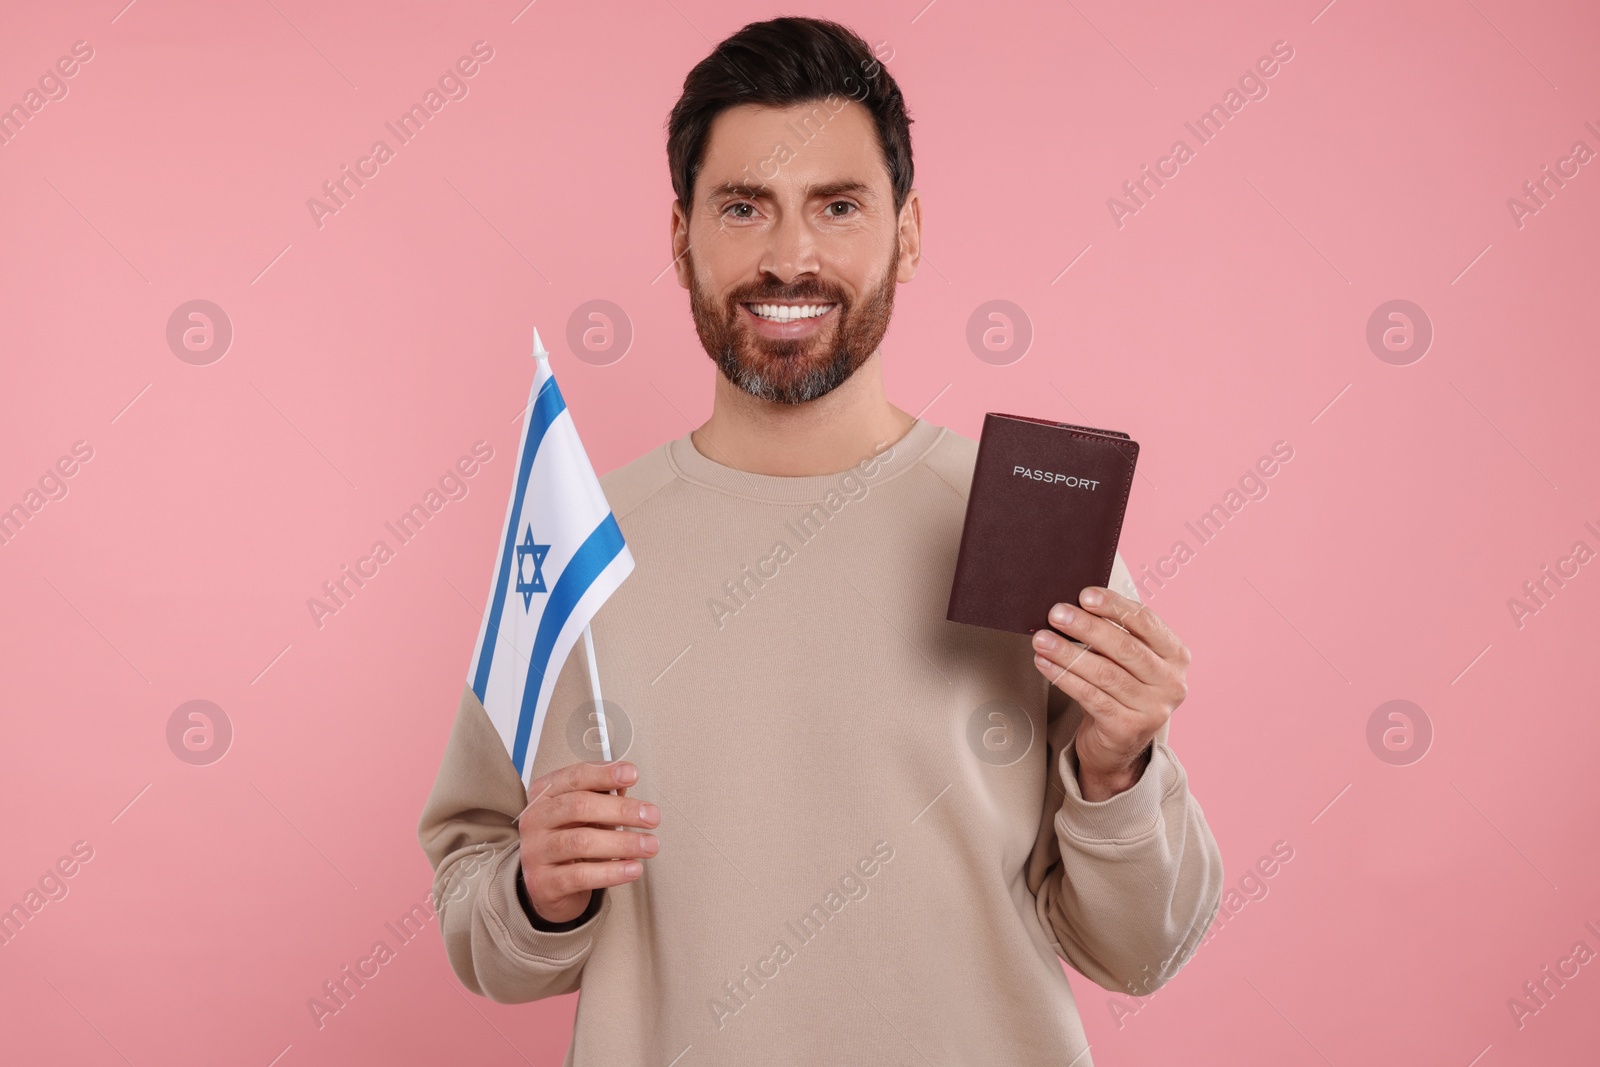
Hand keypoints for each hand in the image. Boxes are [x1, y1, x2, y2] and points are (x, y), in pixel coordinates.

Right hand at [516, 760, 660, 924]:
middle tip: (651, 817)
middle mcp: (535, 820)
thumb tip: (626, 782)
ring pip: (581, 842)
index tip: (632, 774)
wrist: (547, 886)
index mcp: (544, 795)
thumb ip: (602, 796)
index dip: (604, 774)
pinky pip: (581, 876)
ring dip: (622, 843)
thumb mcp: (581, 815)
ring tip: (649, 845)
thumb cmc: (568, 841)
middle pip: (579, 807)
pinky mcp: (543, 883)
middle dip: (621, 810)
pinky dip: (612, 872)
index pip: (574, 777)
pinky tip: (633, 868)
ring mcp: (535, 852)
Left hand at [1031, 586, 1190, 801]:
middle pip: (1125, 647)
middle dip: (1086, 627)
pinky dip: (1064, 677)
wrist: (1118, 745)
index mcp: (1176, 656)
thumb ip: (1114, 633)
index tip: (1085, 595)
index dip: (1114, 606)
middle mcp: (1172, 683)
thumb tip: (1074, 606)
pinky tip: (1044, 664)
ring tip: (1042, 639)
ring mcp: (1153, 709)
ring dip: (1068, 652)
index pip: (1146, 622)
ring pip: (1105, 673)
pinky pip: (1090, 696)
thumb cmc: (1120, 691)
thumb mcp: (1127, 661)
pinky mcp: (1128, 728)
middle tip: (1057, 614)